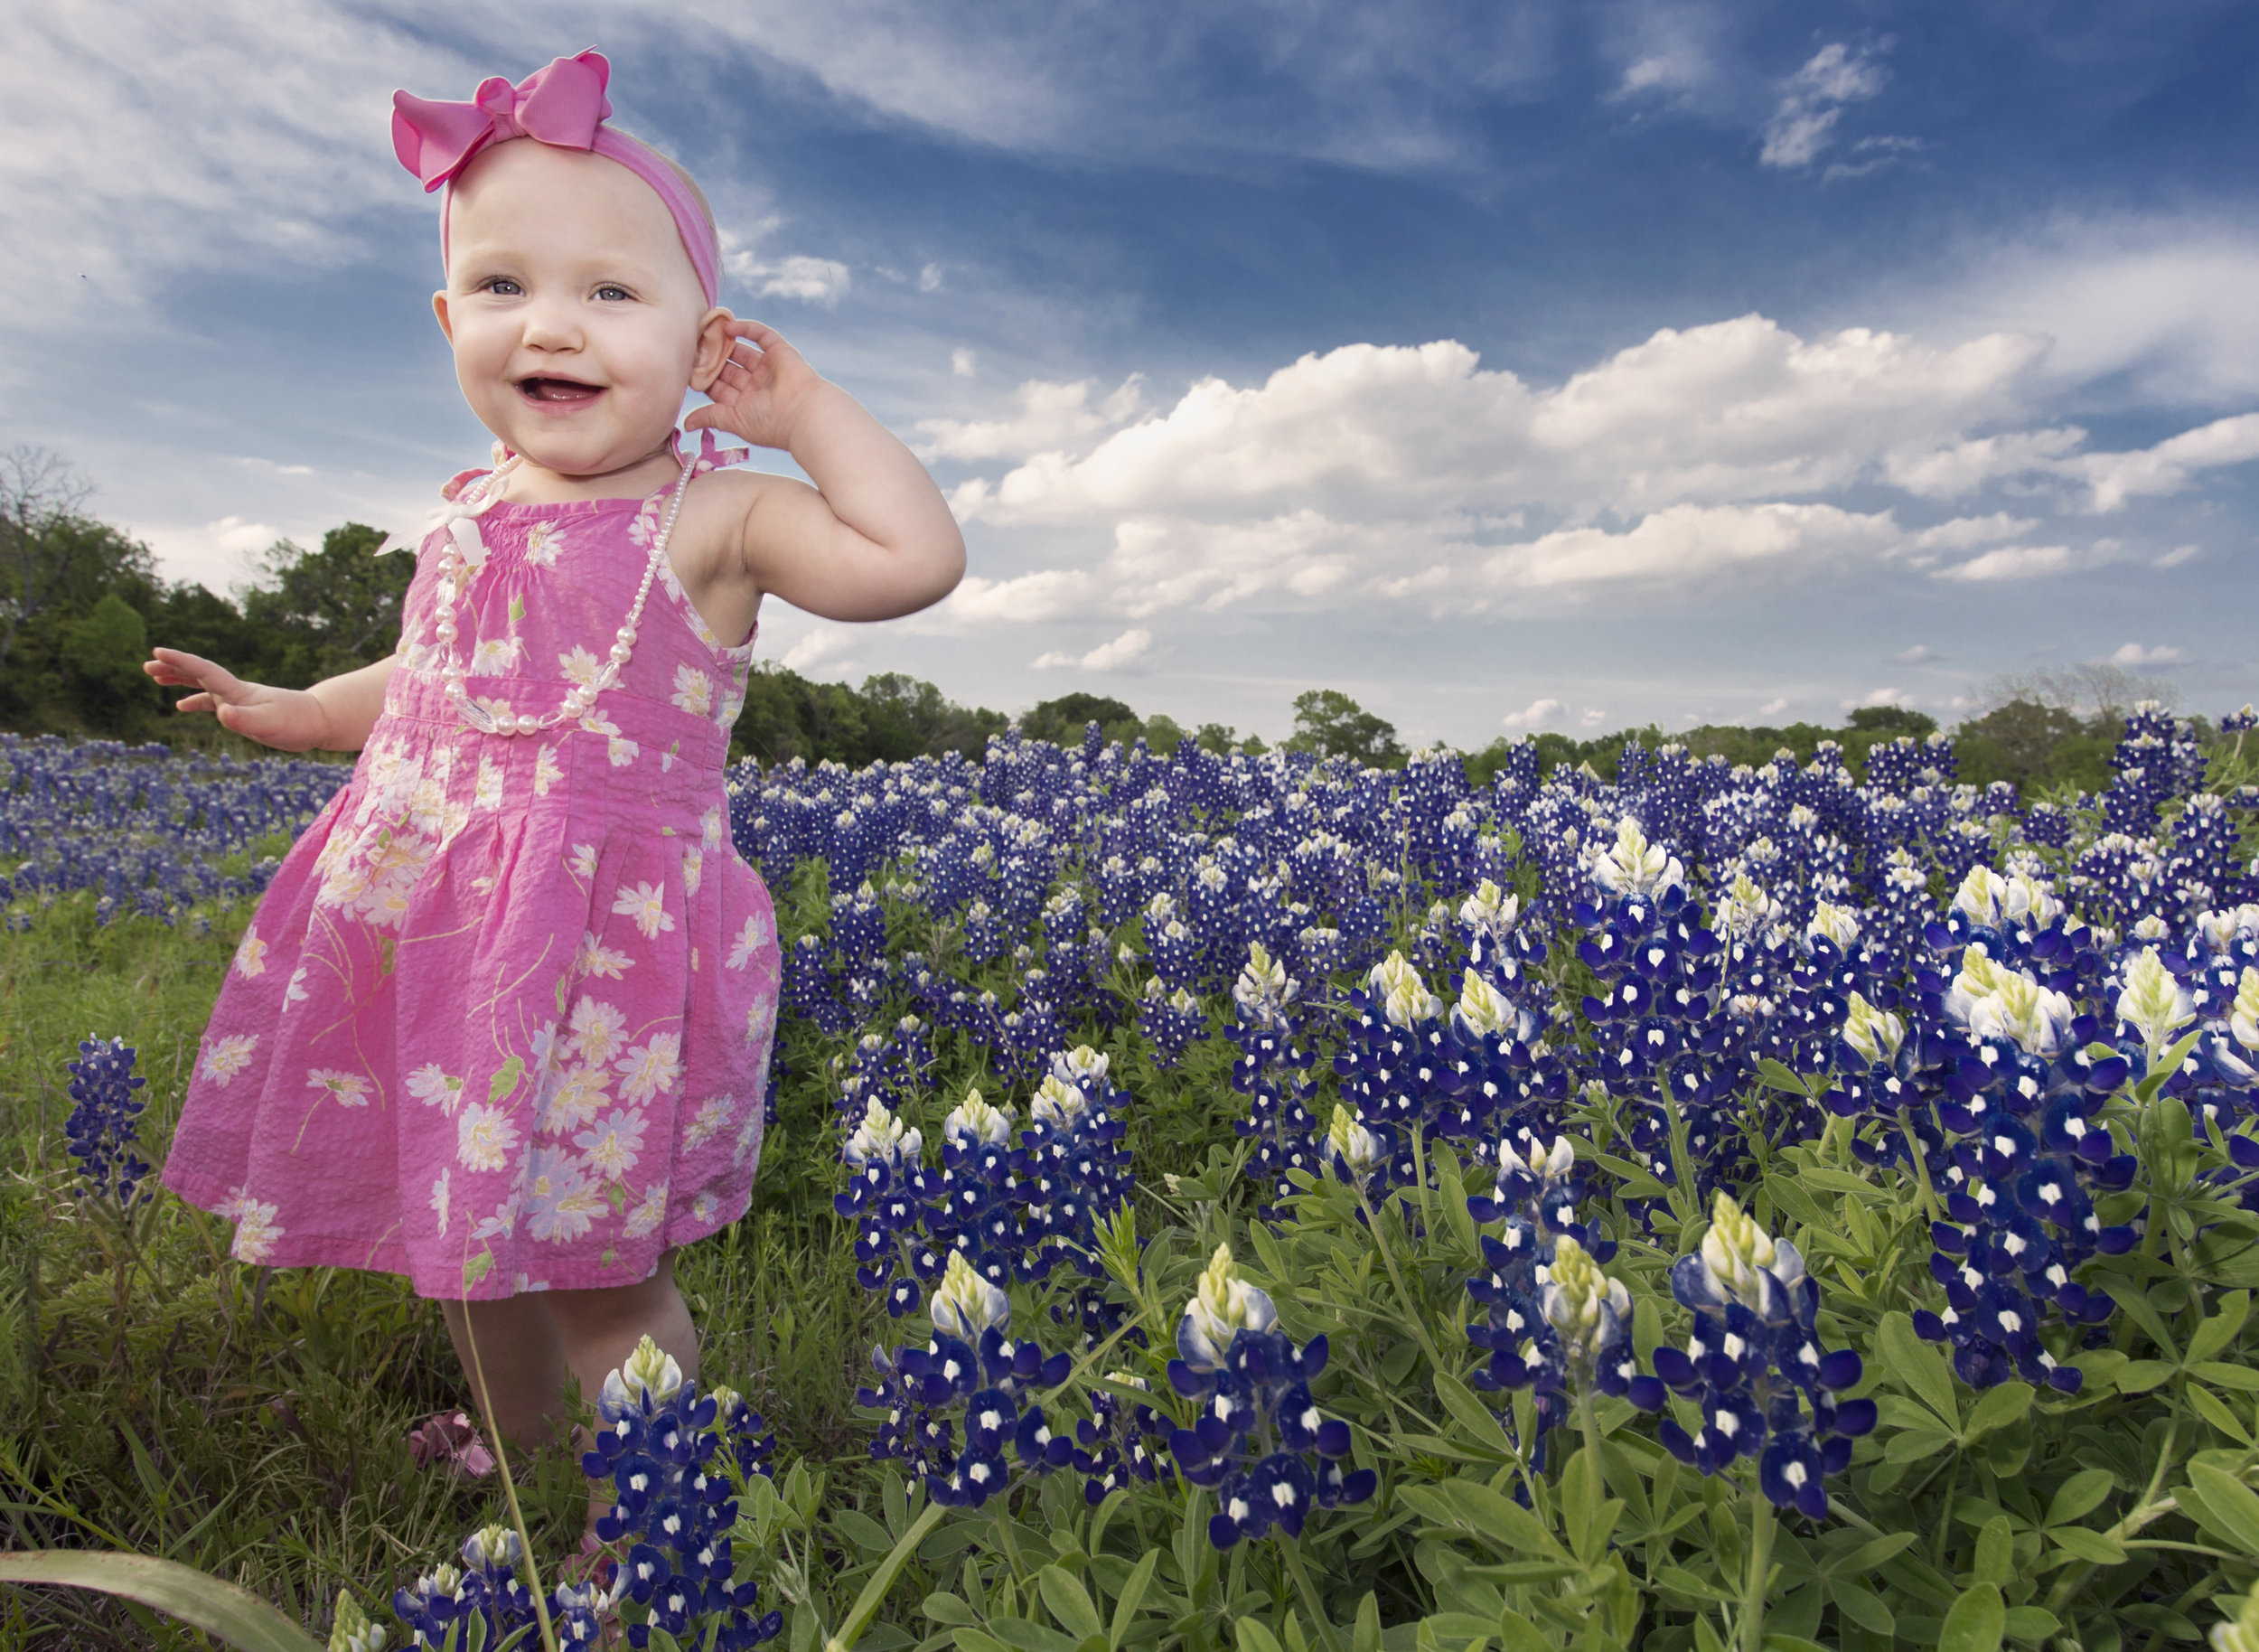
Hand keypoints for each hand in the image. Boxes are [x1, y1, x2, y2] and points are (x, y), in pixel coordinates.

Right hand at [144, 648, 328, 750]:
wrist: (319, 720)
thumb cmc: (296, 723)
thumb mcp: (268, 724)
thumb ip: (244, 719)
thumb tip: (221, 712)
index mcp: (237, 691)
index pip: (204, 671)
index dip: (180, 661)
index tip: (157, 651)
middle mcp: (235, 690)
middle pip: (199, 673)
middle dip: (173, 667)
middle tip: (147, 664)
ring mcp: (239, 698)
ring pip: (202, 684)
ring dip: (180, 679)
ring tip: (155, 676)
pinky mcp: (244, 709)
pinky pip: (212, 701)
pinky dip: (195, 701)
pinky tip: (181, 705)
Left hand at [685, 320, 832, 451]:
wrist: (803, 414)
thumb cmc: (770, 424)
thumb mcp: (732, 421)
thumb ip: (709, 417)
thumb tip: (685, 425)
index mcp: (747, 404)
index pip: (720, 388)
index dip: (704, 379)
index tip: (686, 368)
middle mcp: (757, 386)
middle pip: (728, 368)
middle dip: (711, 360)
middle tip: (692, 346)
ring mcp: (768, 368)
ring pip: (742, 351)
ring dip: (724, 342)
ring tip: (705, 331)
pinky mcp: (779, 351)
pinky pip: (760, 334)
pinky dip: (745, 328)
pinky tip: (727, 325)